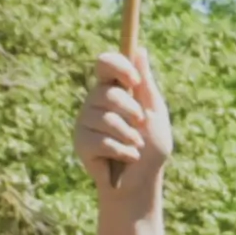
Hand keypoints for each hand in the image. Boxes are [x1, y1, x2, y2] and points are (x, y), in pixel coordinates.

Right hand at [78, 50, 172, 216]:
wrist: (141, 182)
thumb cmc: (151, 148)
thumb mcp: (155, 113)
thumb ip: (147, 85)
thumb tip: (141, 51)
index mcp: (113, 89)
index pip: (105, 64)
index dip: (117, 66)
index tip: (134, 81)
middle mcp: (95, 102)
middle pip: (107, 92)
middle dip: (131, 110)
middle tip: (140, 123)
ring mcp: (85, 121)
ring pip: (106, 119)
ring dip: (129, 136)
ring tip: (135, 146)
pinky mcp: (81, 142)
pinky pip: (101, 140)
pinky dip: (123, 151)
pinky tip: (127, 158)